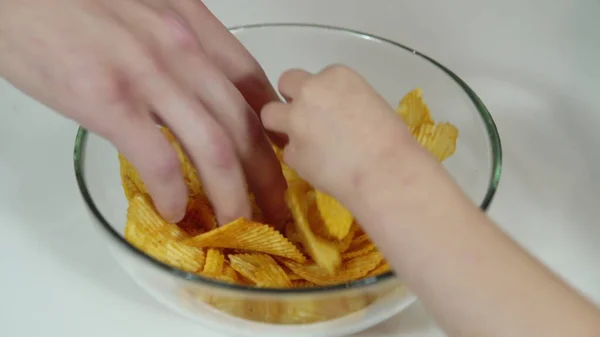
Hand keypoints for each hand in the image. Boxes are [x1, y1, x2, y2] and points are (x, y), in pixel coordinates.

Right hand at [0, 0, 286, 223]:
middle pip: (244, 122)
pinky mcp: (110, 101)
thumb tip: (193, 92)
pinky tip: (175, 211)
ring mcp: (148, 75)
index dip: (272, 125)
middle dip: (267, 172)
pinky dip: (174, 192)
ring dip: (232, 193)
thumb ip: (176, 46)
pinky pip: (159, 159)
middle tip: (275, 205)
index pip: (252, 81)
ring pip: (215, 147)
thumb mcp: (142, 11)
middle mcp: (181, 48)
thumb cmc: (71, 0)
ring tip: (236, 222)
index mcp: (191, 23)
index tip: (279, 154)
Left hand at [261, 65, 419, 201]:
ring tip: (302, 141)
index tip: (330, 108)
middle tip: (306, 118)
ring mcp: (295, 122)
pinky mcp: (291, 153)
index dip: (320, 94)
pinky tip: (318, 167)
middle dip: (292, 98)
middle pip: (286, 84)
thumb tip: (335, 116)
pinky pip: (288, 152)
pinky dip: (299, 158)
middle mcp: (309, 92)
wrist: (384, 173)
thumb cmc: (391, 139)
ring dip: (281, 124)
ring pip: (270, 115)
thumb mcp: (370, 103)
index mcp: (335, 76)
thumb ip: (344, 101)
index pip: (315, 77)